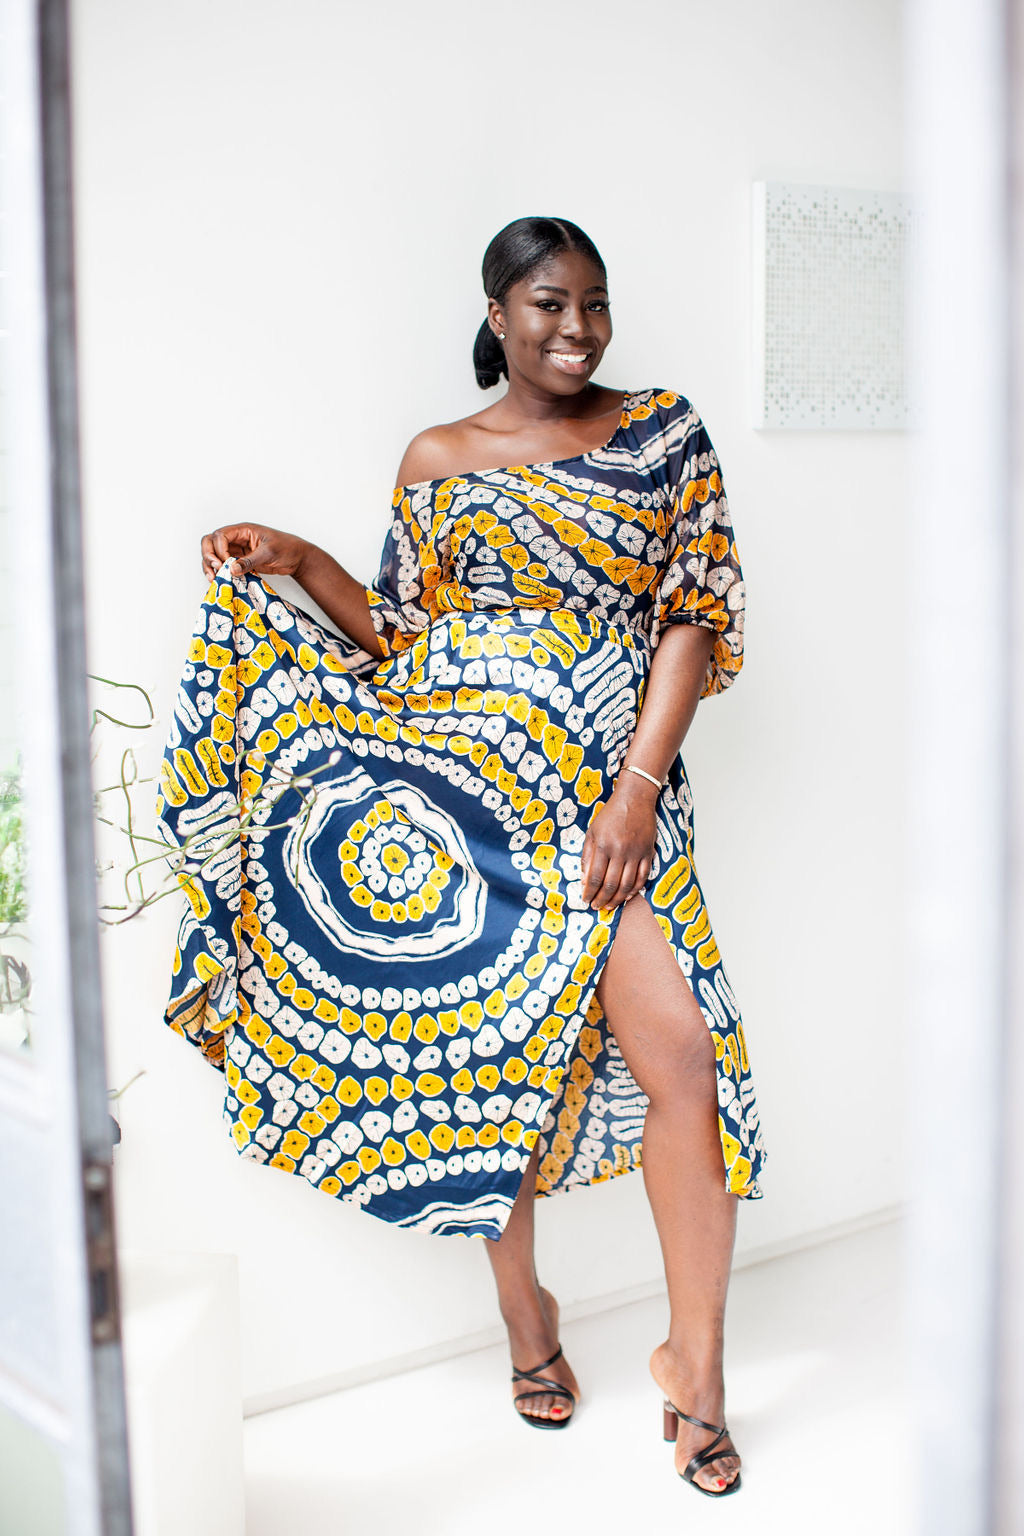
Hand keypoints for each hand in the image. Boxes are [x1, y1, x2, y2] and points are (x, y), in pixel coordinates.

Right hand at [201, 523, 311, 582]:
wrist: (297, 558)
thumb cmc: (287, 548)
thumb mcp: (269, 552)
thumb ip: (250, 561)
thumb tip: (231, 569)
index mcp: (243, 530)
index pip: (220, 535)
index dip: (219, 549)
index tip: (226, 562)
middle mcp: (237, 539)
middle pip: (210, 542)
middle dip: (208, 555)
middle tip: (215, 568)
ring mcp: (237, 550)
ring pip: (214, 554)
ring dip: (209, 565)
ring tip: (213, 578)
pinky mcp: (240, 562)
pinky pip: (223, 565)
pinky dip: (218, 572)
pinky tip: (218, 580)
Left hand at [580, 774, 658, 909]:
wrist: (635, 798)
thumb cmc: (610, 815)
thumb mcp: (592, 832)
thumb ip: (587, 856)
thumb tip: (584, 880)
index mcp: (603, 845)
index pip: (594, 877)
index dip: (589, 892)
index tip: (585, 900)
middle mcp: (619, 851)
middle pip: (610, 884)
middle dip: (602, 899)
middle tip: (597, 908)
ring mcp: (636, 853)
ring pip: (627, 884)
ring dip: (617, 899)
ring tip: (610, 906)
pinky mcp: (648, 852)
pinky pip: (642, 877)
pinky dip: (635, 889)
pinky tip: (627, 896)